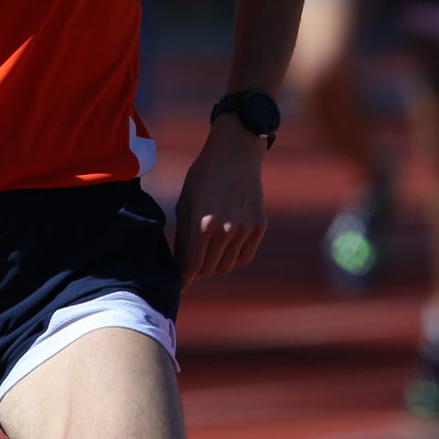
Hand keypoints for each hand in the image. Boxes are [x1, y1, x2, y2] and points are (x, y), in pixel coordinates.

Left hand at [172, 112, 268, 288]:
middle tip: (191, 261)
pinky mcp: (259, 227)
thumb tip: (181, 263)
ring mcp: (245, 229)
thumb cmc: (204, 175)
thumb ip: (183, 234)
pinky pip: (244, 256)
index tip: (179, 286)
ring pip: (227, 266)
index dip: (184, 279)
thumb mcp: (185, 201)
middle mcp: (226, 230)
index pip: (192, 265)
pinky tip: (226, 241)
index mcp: (203, 223)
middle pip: (209, 269)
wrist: (236, 152)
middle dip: (197, 270)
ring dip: (215, 262)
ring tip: (208, 246)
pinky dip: (233, 255)